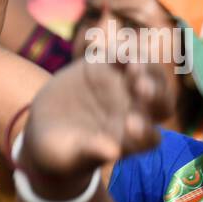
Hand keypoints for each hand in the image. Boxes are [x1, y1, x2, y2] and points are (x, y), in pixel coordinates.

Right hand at [21, 56, 173, 181]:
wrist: (42, 128)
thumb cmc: (60, 152)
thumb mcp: (70, 155)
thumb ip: (91, 151)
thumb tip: (112, 152)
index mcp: (131, 141)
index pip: (149, 138)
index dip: (145, 133)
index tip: (129, 126)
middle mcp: (135, 112)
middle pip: (159, 103)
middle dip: (156, 94)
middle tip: (141, 87)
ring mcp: (124, 87)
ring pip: (147, 74)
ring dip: (145, 67)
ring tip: (132, 63)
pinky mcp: (108, 66)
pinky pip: (119, 54)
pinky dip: (119, 48)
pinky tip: (113, 46)